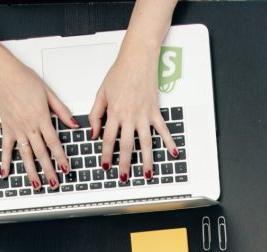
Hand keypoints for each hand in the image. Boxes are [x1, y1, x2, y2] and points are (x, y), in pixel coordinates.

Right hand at [0, 48, 76, 190]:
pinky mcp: (6, 127)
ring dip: (31, 171)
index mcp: (41, 118)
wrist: (1, 72)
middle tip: (55, 183)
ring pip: (25, 155)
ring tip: (36, 185)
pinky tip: (6, 173)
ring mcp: (16, 128)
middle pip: (41, 153)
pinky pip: (5, 148)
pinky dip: (5, 161)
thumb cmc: (23, 78)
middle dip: (49, 170)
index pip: (53, 142)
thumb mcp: (48, 93)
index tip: (66, 169)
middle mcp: (28, 126)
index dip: (61, 157)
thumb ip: (62, 111)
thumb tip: (74, 124)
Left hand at [90, 36, 174, 184]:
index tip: (105, 166)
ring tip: (147, 174)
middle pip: (127, 146)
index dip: (105, 154)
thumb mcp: (101, 93)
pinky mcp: (155, 112)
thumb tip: (94, 133)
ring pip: (146, 143)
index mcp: (115, 112)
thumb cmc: (119, 73)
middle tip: (124, 177)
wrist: (137, 59)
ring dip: (147, 160)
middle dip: (125, 164)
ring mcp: (144, 115)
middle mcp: (130, 116)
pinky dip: (169, 142)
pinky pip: (163, 130)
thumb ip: (96, 114)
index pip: (108, 139)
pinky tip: (173, 154)